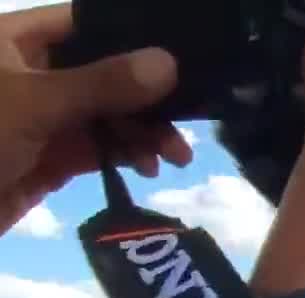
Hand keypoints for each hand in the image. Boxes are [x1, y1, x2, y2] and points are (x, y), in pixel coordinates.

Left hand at [0, 6, 192, 233]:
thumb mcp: (37, 104)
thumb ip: (103, 84)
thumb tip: (168, 63)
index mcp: (15, 40)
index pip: (86, 24)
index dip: (133, 37)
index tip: (182, 57)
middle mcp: (31, 71)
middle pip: (106, 73)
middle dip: (148, 98)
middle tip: (187, 119)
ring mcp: (42, 116)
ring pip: (108, 114)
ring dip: (145, 132)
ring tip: (176, 156)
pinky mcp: (49, 156)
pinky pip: (99, 147)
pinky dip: (127, 155)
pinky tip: (149, 167)